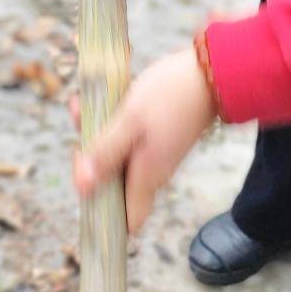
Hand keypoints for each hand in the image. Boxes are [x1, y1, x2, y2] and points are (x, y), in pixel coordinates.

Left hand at [70, 43, 222, 233]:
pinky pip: (126, 138)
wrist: (211, 71)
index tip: (85, 180)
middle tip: (79, 129)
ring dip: (96, 136)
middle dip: (90, 161)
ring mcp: (155, 154)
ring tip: (82, 106)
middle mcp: (152, 171)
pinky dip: (110, 124)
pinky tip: (100, 100)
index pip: (126, 220)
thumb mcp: (129, 121)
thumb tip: (82, 188)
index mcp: (146, 176)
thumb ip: (106, 153)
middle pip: (114, 184)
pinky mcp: (156, 136)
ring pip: (117, 157)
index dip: (102, 211)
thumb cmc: (171, 95)